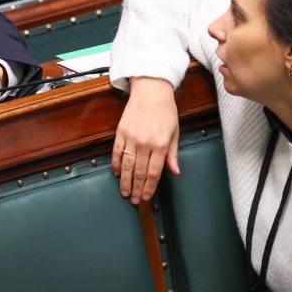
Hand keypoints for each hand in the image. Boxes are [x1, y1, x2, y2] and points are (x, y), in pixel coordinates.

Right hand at [112, 77, 180, 204]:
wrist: (151, 90)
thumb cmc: (166, 110)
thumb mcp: (174, 132)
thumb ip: (172, 154)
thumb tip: (174, 171)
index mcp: (161, 144)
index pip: (154, 172)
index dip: (150, 187)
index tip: (147, 197)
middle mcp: (145, 143)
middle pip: (139, 172)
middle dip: (137, 188)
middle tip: (135, 200)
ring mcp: (132, 137)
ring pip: (127, 165)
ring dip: (125, 181)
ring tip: (124, 192)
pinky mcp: (121, 131)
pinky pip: (117, 151)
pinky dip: (116, 163)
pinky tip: (117, 173)